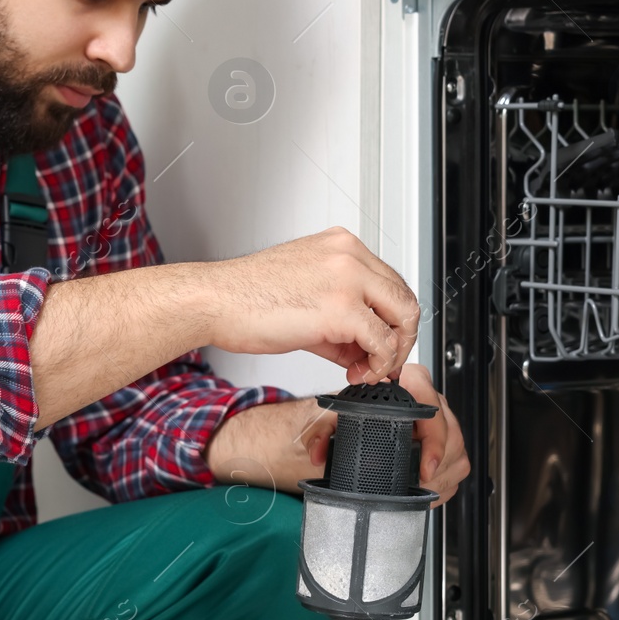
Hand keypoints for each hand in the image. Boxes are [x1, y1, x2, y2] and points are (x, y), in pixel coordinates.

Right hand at [208, 227, 420, 383]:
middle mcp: (349, 256)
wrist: (214, 301)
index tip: (378, 343)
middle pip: (404, 297)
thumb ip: (340, 319)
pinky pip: (382, 342)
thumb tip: (363, 348)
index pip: (389, 282)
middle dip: (399, 337)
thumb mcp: (304, 297)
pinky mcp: (341, 309)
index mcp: (341, 246)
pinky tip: (357, 372)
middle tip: (381, 361)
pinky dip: (378, 363)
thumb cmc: (245, 297)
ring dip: (393, 351)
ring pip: (403, 317)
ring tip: (368, 369)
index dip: (390, 319)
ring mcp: (348, 280)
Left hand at [293, 363, 469, 507]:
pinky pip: (457, 463)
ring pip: (458, 450)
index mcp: (406, 383)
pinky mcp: (445, 440)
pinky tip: (427, 487)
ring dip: (441, 475)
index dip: (434, 440)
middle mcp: (428, 399)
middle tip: (419, 483)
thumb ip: (319, 432)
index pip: (432, 408)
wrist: (355, 417)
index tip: (424, 467)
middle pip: (451, 433)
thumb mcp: (330, 417)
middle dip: (437, 465)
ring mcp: (440, 420)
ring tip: (421, 487)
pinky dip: (445, 480)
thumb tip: (318, 452)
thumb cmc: (350, 412)